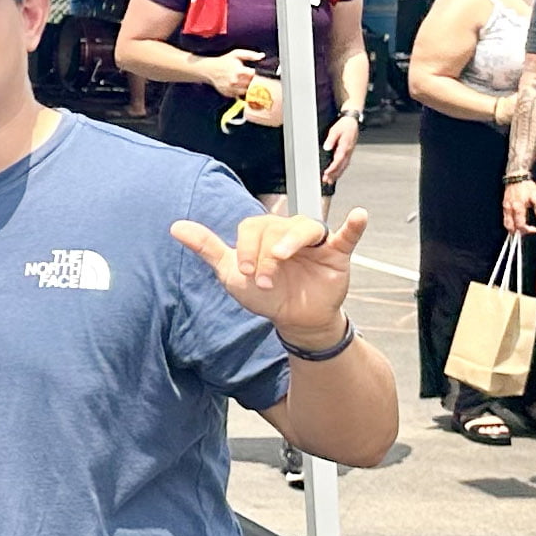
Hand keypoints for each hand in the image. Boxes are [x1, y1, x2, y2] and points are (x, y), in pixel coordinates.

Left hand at [169, 205, 369, 345]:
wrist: (293, 319)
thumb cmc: (264, 293)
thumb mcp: (231, 272)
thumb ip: (207, 247)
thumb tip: (176, 226)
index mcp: (264, 233)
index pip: (252, 226)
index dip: (246, 247)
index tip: (244, 273)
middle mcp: (288, 232)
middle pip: (275, 228)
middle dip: (264, 255)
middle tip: (262, 280)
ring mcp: (314, 241)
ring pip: (304, 228)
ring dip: (291, 242)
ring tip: (282, 258)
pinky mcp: (337, 253)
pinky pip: (347, 235)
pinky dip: (354, 225)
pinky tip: (358, 216)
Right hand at [203, 48, 262, 99]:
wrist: (209, 70)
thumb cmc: (224, 61)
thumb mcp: (237, 54)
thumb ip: (250, 55)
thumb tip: (262, 56)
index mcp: (239, 71)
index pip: (254, 75)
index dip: (255, 73)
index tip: (253, 71)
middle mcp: (235, 81)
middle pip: (252, 84)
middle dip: (252, 80)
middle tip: (249, 76)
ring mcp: (231, 89)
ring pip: (246, 91)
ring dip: (247, 87)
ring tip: (244, 81)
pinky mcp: (228, 94)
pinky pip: (239, 95)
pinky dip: (240, 91)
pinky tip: (238, 85)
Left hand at [321, 110, 360, 188]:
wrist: (352, 121)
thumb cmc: (344, 125)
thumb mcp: (334, 130)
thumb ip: (331, 140)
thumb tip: (327, 147)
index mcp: (345, 146)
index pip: (338, 160)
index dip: (333, 168)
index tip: (327, 173)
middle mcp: (348, 151)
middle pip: (341, 166)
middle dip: (334, 174)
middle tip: (326, 181)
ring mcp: (349, 152)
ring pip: (344, 166)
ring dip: (337, 174)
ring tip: (330, 181)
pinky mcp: (348, 152)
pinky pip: (345, 163)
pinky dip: (340, 170)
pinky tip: (336, 174)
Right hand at [504, 175, 535, 234]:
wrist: (516, 177)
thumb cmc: (527, 187)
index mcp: (518, 208)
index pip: (521, 225)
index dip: (528, 230)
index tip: (535, 229)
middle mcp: (510, 210)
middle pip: (510, 227)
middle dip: (518, 231)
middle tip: (527, 230)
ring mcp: (505, 208)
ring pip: (506, 223)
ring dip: (513, 228)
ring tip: (520, 228)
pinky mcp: (504, 205)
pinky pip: (505, 217)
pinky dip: (510, 222)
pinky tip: (516, 220)